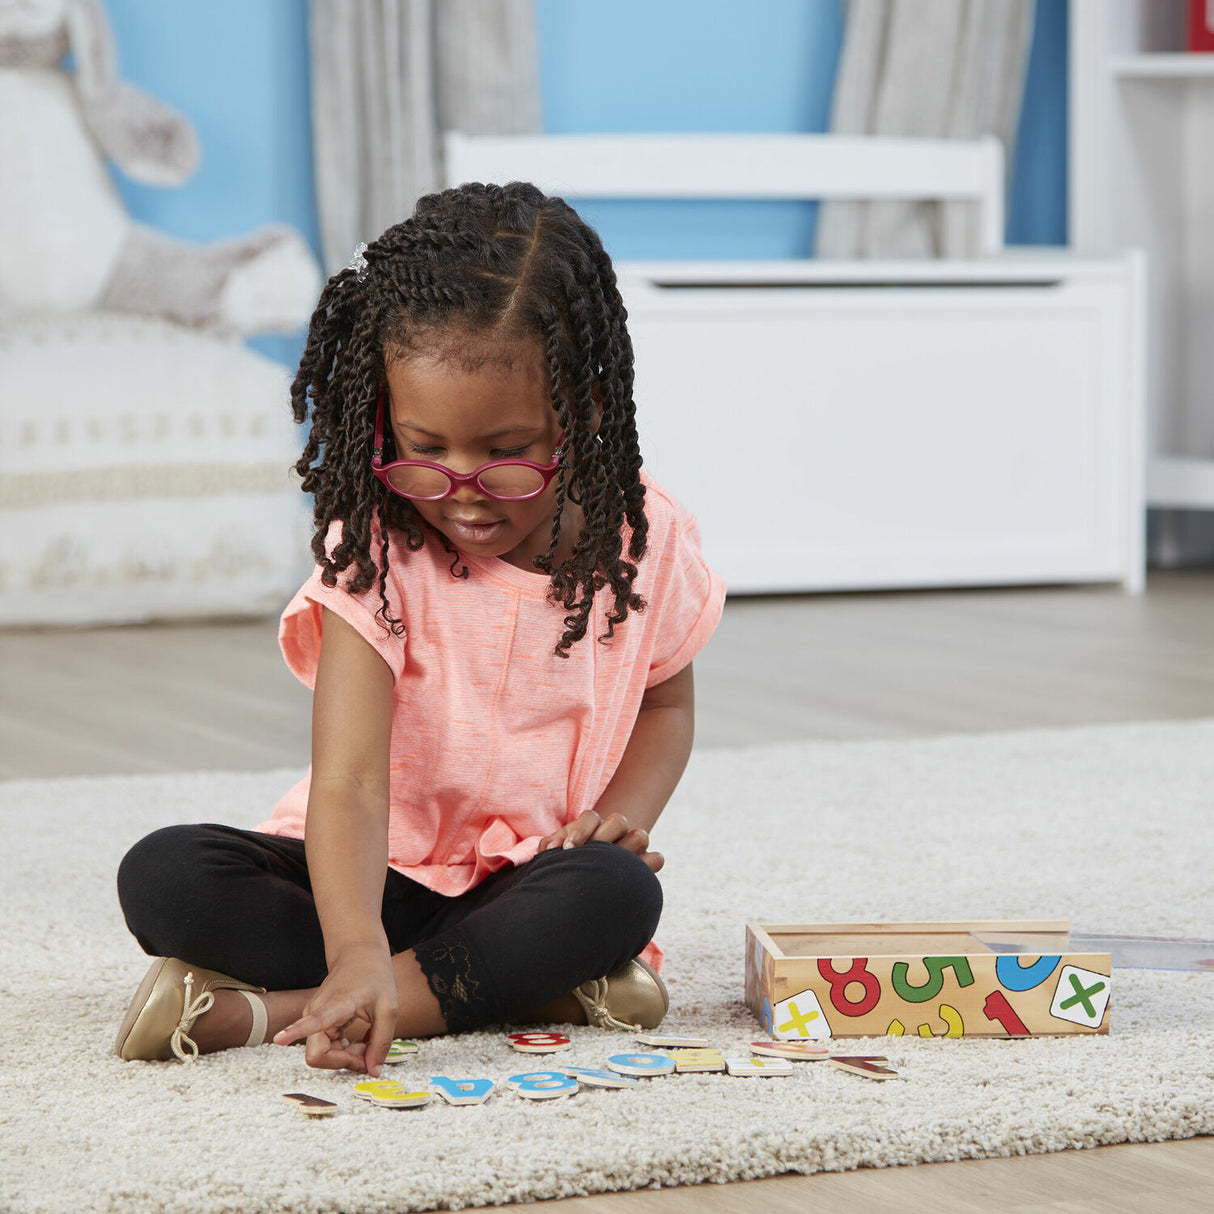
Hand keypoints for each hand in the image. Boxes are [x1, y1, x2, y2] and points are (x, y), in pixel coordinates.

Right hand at [272, 941, 398, 1076]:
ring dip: (346, 1056)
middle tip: (368, 1052)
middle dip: (343, 1061)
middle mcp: (316, 1011)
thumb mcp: (389, 1008)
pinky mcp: (318, 1022)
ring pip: (322, 1054)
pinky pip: (326, 1047)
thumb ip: (381, 1042)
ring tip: (368, 1042)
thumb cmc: (374, 975)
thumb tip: (373, 1071)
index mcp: (334, 1004)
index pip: (312, 1021)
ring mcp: (314, 1017)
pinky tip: (361, 1040)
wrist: (361, 955)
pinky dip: (344, 1050)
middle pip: (318, 1055)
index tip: (279, 1039)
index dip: (295, 1032)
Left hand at [538, 810, 664, 872]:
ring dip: (625, 850)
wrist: (582, 888)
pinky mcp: (644, 865)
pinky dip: (648, 865)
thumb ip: (551, 847)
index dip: (580, 831)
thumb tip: (550, 849)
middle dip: (603, 838)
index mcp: (593, 825)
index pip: (590, 817)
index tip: (567, 850)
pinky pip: (656, 858)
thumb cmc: (568, 865)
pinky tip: (629, 880)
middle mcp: (615, 831)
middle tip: (588, 858)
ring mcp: (631, 846)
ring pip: (640, 836)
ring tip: (607, 870)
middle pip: (618, 821)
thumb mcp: (556, 854)